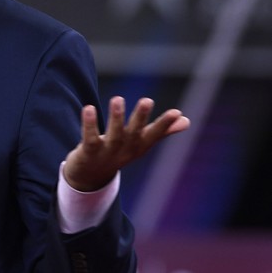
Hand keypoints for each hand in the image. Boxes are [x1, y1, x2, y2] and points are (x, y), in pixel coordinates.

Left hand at [63, 96, 189, 191]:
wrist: (90, 176)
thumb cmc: (119, 152)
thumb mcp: (141, 143)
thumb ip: (161, 131)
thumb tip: (187, 120)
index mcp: (139, 146)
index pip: (153, 134)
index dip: (165, 125)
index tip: (176, 112)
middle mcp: (125, 150)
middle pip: (134, 133)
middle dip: (141, 117)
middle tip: (148, 100)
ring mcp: (107, 152)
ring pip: (113, 135)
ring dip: (116, 118)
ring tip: (118, 98)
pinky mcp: (88, 152)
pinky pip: (89, 138)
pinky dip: (89, 125)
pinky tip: (88, 108)